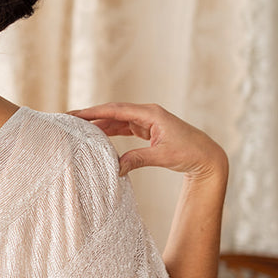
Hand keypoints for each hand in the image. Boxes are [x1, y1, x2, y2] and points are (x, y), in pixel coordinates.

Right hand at [68, 102, 227, 180]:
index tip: (76, 114)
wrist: (207, 157)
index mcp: (151, 113)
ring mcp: (147, 121)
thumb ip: (138, 159)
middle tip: (69, 118)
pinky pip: (124, 128)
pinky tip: (98, 136)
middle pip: (113, 111)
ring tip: (78, 128)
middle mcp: (147, 113)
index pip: (117, 110)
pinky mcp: (148, 130)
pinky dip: (110, 131)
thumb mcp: (163, 157)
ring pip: (117, 119)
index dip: (95, 111)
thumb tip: (115, 168)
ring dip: (99, 123)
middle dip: (92, 115)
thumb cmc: (190, 153)